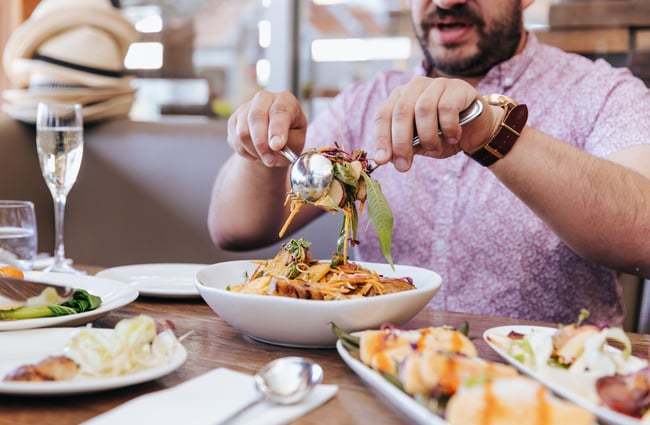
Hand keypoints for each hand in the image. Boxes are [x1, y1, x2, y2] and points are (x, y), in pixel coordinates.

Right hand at [227, 91, 307, 166]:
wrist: (274, 142)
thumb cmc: (290, 139)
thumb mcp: (297, 141)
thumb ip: (289, 142)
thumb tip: (274, 146)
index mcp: (285, 100)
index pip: (279, 111)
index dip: (277, 129)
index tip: (276, 145)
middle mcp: (264, 98)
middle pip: (256, 118)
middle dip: (262, 144)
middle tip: (270, 161)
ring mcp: (246, 107)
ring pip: (243, 132)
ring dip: (254, 151)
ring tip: (266, 157)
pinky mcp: (234, 119)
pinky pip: (235, 139)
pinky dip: (246, 152)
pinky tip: (256, 153)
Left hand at [373, 76, 499, 170]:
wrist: (475, 131)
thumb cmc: (443, 136)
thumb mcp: (420, 145)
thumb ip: (404, 147)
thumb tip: (386, 158)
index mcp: (400, 98)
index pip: (384, 115)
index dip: (381, 138)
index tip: (382, 160)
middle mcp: (415, 87)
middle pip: (401, 112)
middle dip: (401, 142)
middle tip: (404, 166)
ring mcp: (436, 84)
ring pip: (423, 109)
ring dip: (428, 136)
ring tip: (436, 148)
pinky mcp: (457, 87)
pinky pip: (447, 108)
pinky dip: (448, 128)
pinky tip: (453, 137)